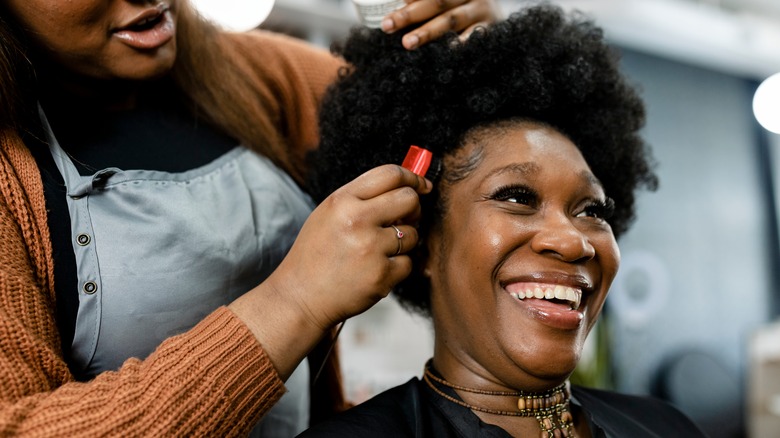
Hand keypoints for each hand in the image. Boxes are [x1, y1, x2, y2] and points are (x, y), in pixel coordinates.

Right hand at [267, 164, 430, 329]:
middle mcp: (356, 220)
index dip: (412, 178)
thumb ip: (363, 198)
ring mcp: (370, 248)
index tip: (421, 186)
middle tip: (403, 220)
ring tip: (377, 252)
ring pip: (413, 234)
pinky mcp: (381, 275)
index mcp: (342, 201)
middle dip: (413, 209)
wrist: (299, 297)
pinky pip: (408, 263)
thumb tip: (408, 188)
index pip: (389, 174)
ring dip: (403, 243)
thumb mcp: (329, 215)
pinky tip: (374, 271)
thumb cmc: (316, 254)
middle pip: (409, 199)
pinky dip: (396, 268)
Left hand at [381, 0, 502, 49]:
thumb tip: (395, 11)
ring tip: (408, 43)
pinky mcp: (490, 27)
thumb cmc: (463, 7)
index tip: (394, 2)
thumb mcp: (447, 2)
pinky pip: (474, 36)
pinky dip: (460, 43)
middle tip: (387, 25)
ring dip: (428, 32)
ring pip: (451, 20)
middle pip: (436, 1)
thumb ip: (426, 3)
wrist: (501, 15)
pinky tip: (446, 51)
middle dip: (409, 14)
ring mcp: (481, 9)